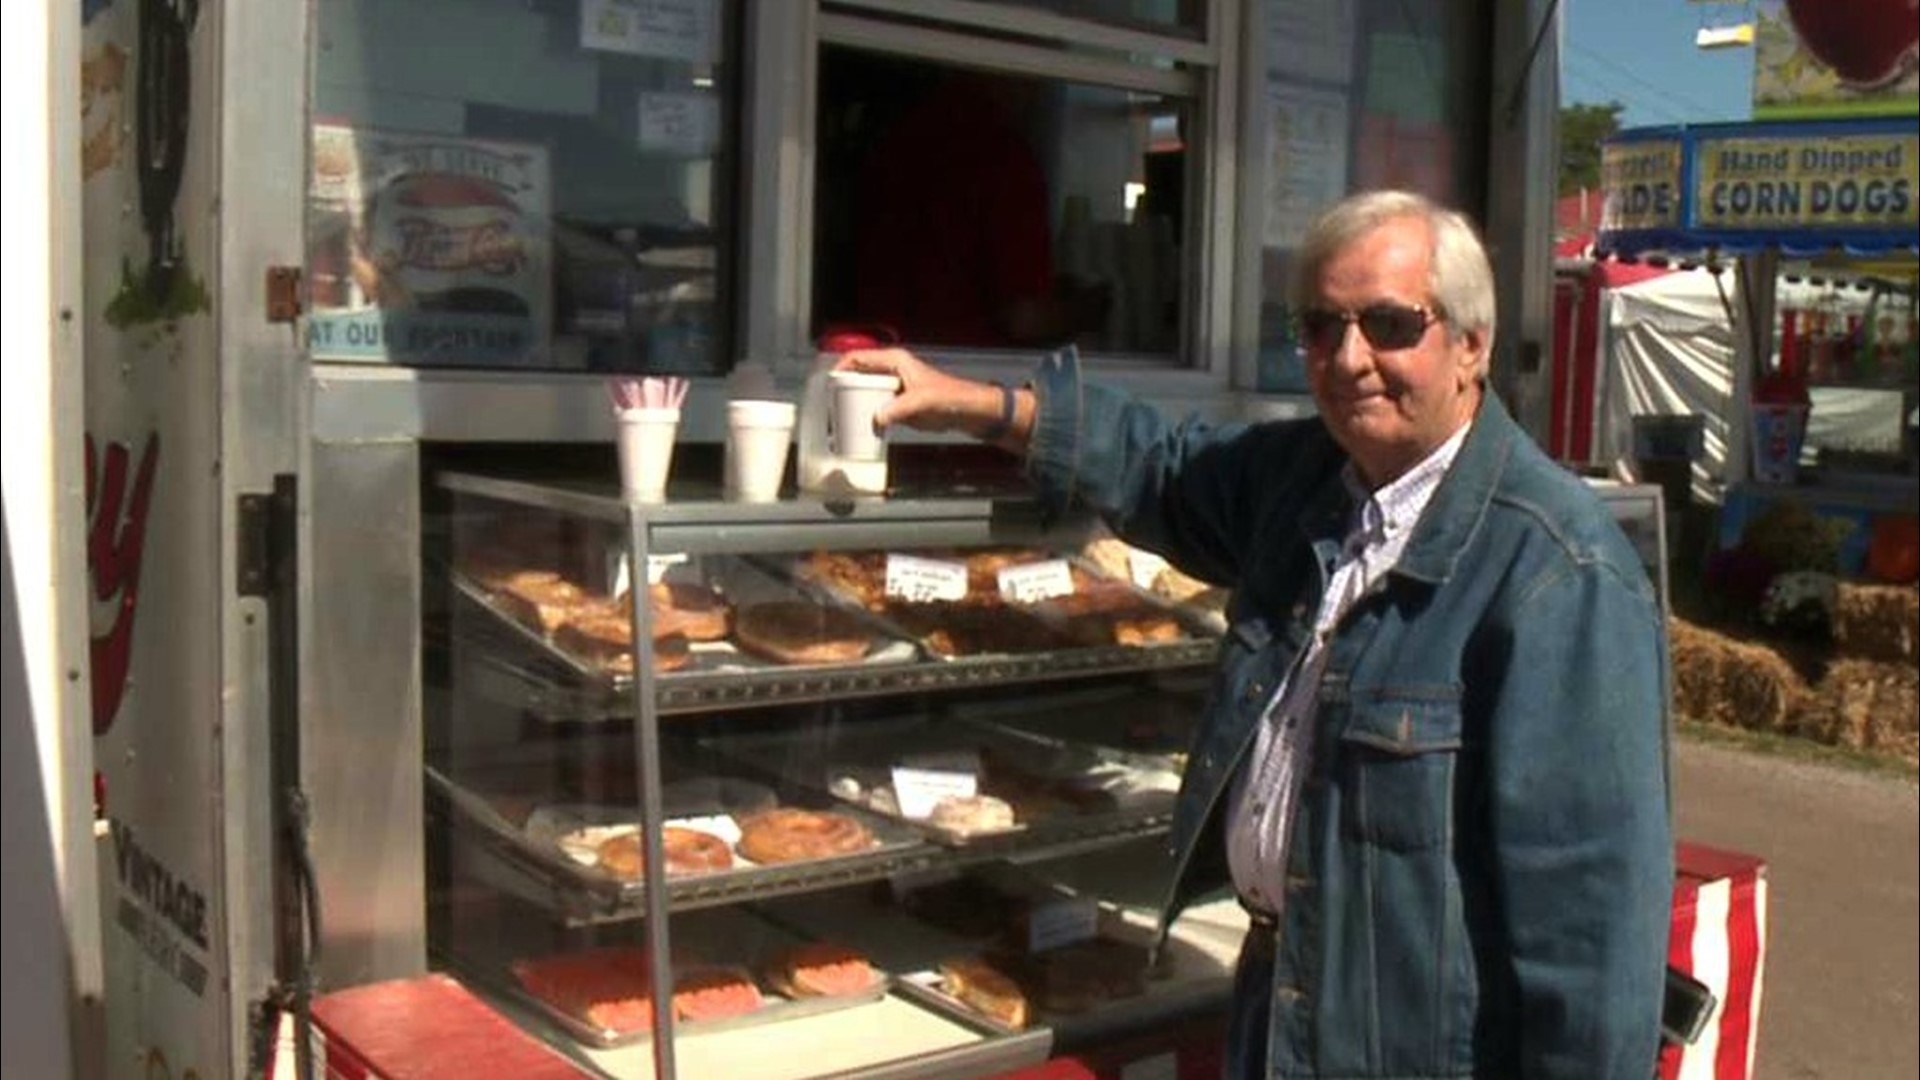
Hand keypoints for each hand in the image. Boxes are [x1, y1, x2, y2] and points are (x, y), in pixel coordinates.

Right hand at [835, 348, 1003, 436]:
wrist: (968, 410)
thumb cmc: (949, 397)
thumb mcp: (921, 402)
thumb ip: (898, 410)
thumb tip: (876, 420)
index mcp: (895, 360)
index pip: (858, 357)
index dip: (840, 368)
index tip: (827, 384)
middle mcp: (892, 370)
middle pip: (858, 374)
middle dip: (843, 388)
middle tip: (830, 405)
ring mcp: (895, 387)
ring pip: (866, 391)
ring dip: (854, 402)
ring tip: (839, 417)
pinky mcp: (900, 402)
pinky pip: (877, 406)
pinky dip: (867, 414)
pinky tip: (859, 426)